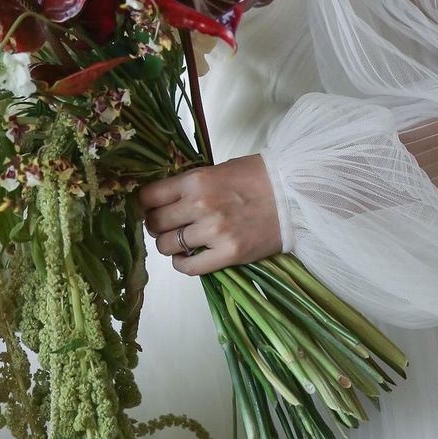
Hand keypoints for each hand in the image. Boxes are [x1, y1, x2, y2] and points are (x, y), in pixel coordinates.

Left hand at [139, 155, 282, 275]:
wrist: (293, 194)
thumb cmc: (254, 177)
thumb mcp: (215, 170)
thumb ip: (189, 185)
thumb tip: (162, 199)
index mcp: (194, 180)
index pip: (149, 196)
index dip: (144, 205)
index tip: (148, 208)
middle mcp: (199, 205)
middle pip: (154, 223)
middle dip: (155, 226)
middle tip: (165, 226)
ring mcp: (213, 232)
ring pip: (168, 246)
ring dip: (168, 245)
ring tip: (178, 241)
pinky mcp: (229, 254)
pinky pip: (190, 268)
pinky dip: (182, 265)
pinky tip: (186, 258)